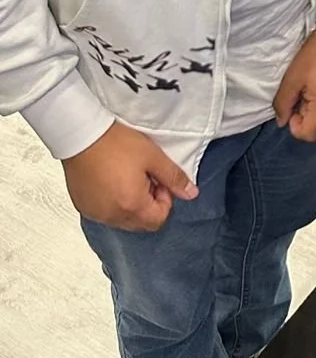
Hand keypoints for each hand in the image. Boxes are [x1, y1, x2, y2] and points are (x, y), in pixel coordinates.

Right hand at [62, 121, 198, 231]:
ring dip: (131, 203)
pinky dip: (112, 202)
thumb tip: (191, 194)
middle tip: (145, 176)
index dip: (165, 199)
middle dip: (149, 203)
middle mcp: (111, 216)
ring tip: (127, 176)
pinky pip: (105, 213)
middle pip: (141, 222)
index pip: (158, 220)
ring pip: (123, 219)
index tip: (158, 179)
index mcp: (131, 206)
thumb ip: (174, 178)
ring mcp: (95, 213)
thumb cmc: (116, 144)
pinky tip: (111, 180)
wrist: (82, 135)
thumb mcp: (153, 157)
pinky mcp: (83, 206)